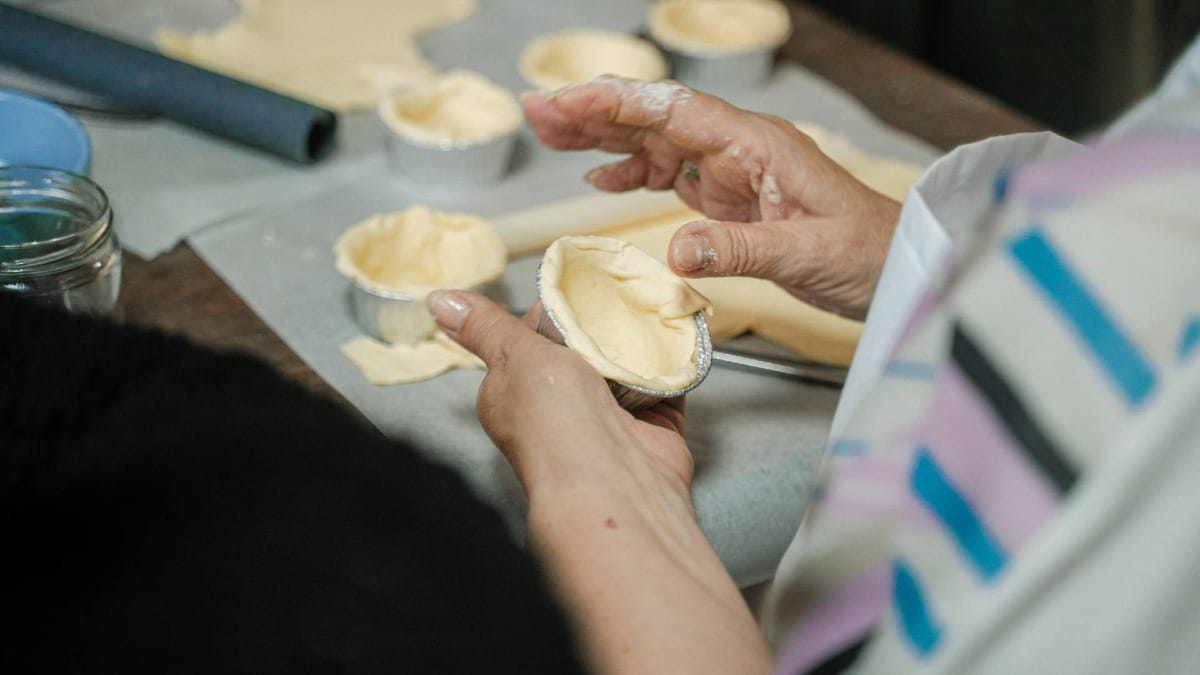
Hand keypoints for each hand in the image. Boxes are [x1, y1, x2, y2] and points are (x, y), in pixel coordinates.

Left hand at [427, 289, 770, 674]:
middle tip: (617, 289)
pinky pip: (663, 383)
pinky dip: (670, 363)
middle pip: (582, 348)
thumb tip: (439, 301)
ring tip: (647, 303)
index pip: (530, 337)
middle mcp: (558, 409)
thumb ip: (486, 326)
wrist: (614, 483)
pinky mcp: (650, 426)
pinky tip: (673, 334)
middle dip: (599, 321)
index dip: (552, 308)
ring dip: (636, 341)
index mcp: (513, 394)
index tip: (575, 283)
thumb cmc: (554, 423)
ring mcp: (607, 420)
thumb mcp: (513, 357)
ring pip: (624, 364)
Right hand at [523, 77, 900, 318]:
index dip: (614, 103)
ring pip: (656, 141)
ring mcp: (734, 169)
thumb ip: (740, 250)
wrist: (896, 267)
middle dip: (592, 111)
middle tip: (536, 111)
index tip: (565, 102)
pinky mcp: (732, 196)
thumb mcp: (806, 254)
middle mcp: (739, 147)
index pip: (673, 110)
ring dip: (602, 138)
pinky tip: (603, 180)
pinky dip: (634, 173)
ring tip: (551, 137)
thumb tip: (674, 251)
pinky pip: (672, 174)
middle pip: (653, 116)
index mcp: (756, 144)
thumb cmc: (866, 251)